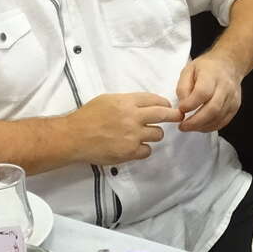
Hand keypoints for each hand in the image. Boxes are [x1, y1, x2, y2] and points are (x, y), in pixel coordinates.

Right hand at [66, 93, 182, 164]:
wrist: (74, 137)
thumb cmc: (88, 116)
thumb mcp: (108, 99)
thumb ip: (127, 101)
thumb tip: (145, 104)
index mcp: (127, 101)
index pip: (155, 100)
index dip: (164, 103)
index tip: (167, 106)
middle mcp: (133, 117)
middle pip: (163, 114)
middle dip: (173, 115)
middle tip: (178, 117)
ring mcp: (133, 135)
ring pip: (158, 134)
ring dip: (154, 134)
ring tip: (143, 134)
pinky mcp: (129, 152)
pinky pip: (147, 150)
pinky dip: (143, 149)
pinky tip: (134, 146)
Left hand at [176, 52, 242, 132]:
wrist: (228, 64)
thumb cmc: (207, 67)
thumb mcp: (189, 70)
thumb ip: (183, 88)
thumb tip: (182, 105)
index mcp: (212, 75)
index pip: (202, 92)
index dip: (190, 104)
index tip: (181, 109)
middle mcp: (225, 86)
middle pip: (212, 109)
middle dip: (195, 121)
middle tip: (183, 126)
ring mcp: (232, 98)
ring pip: (218, 117)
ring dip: (201, 126)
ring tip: (189, 126)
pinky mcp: (235, 106)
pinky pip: (223, 122)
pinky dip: (210, 127)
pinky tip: (200, 126)